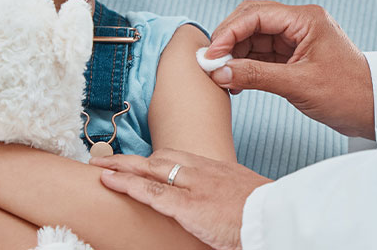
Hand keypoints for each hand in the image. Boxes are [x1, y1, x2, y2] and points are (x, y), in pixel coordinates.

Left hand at [92, 149, 270, 249]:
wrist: (277, 218)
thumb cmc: (268, 213)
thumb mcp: (246, 196)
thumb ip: (228, 196)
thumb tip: (222, 206)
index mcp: (217, 170)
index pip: (179, 157)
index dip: (155, 158)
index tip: (140, 159)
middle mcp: (203, 171)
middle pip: (160, 158)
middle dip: (132, 158)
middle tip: (108, 158)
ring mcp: (194, 186)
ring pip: (150, 170)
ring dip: (121, 167)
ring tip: (98, 166)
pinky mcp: (187, 206)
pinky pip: (151, 192)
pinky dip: (127, 185)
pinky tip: (109, 181)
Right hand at [205, 1, 375, 138]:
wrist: (373, 110)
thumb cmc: (346, 93)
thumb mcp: (297, 84)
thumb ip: (255, 75)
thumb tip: (219, 72)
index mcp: (305, 19)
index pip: (256, 15)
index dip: (228, 33)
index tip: (210, 55)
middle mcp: (299, 23)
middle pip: (251, 20)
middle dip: (228, 40)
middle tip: (209, 64)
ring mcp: (296, 38)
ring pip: (253, 37)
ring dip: (234, 54)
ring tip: (220, 77)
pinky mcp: (293, 55)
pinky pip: (261, 53)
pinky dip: (245, 64)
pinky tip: (234, 80)